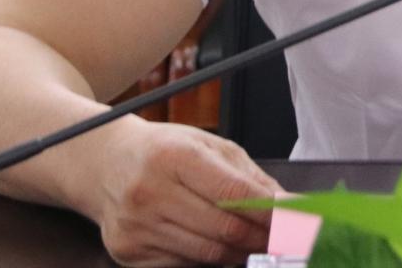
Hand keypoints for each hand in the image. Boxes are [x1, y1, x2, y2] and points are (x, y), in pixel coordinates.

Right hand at [81, 119, 277, 266]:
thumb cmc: (163, 151)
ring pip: (207, 253)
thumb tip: (291, 205)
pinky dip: (209, 259)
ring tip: (254, 241)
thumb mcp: (208, 147)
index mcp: (174, 156)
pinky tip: (216, 244)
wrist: (105, 164)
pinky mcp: (128, 252)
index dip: (271, 213)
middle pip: (224, 229)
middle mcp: (150, 191)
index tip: (296, 222)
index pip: (234, 194)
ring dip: (240, 252)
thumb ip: (250, 178)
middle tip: (283, 237)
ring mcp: (136, 226)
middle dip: (262, 237)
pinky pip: (184, 264)